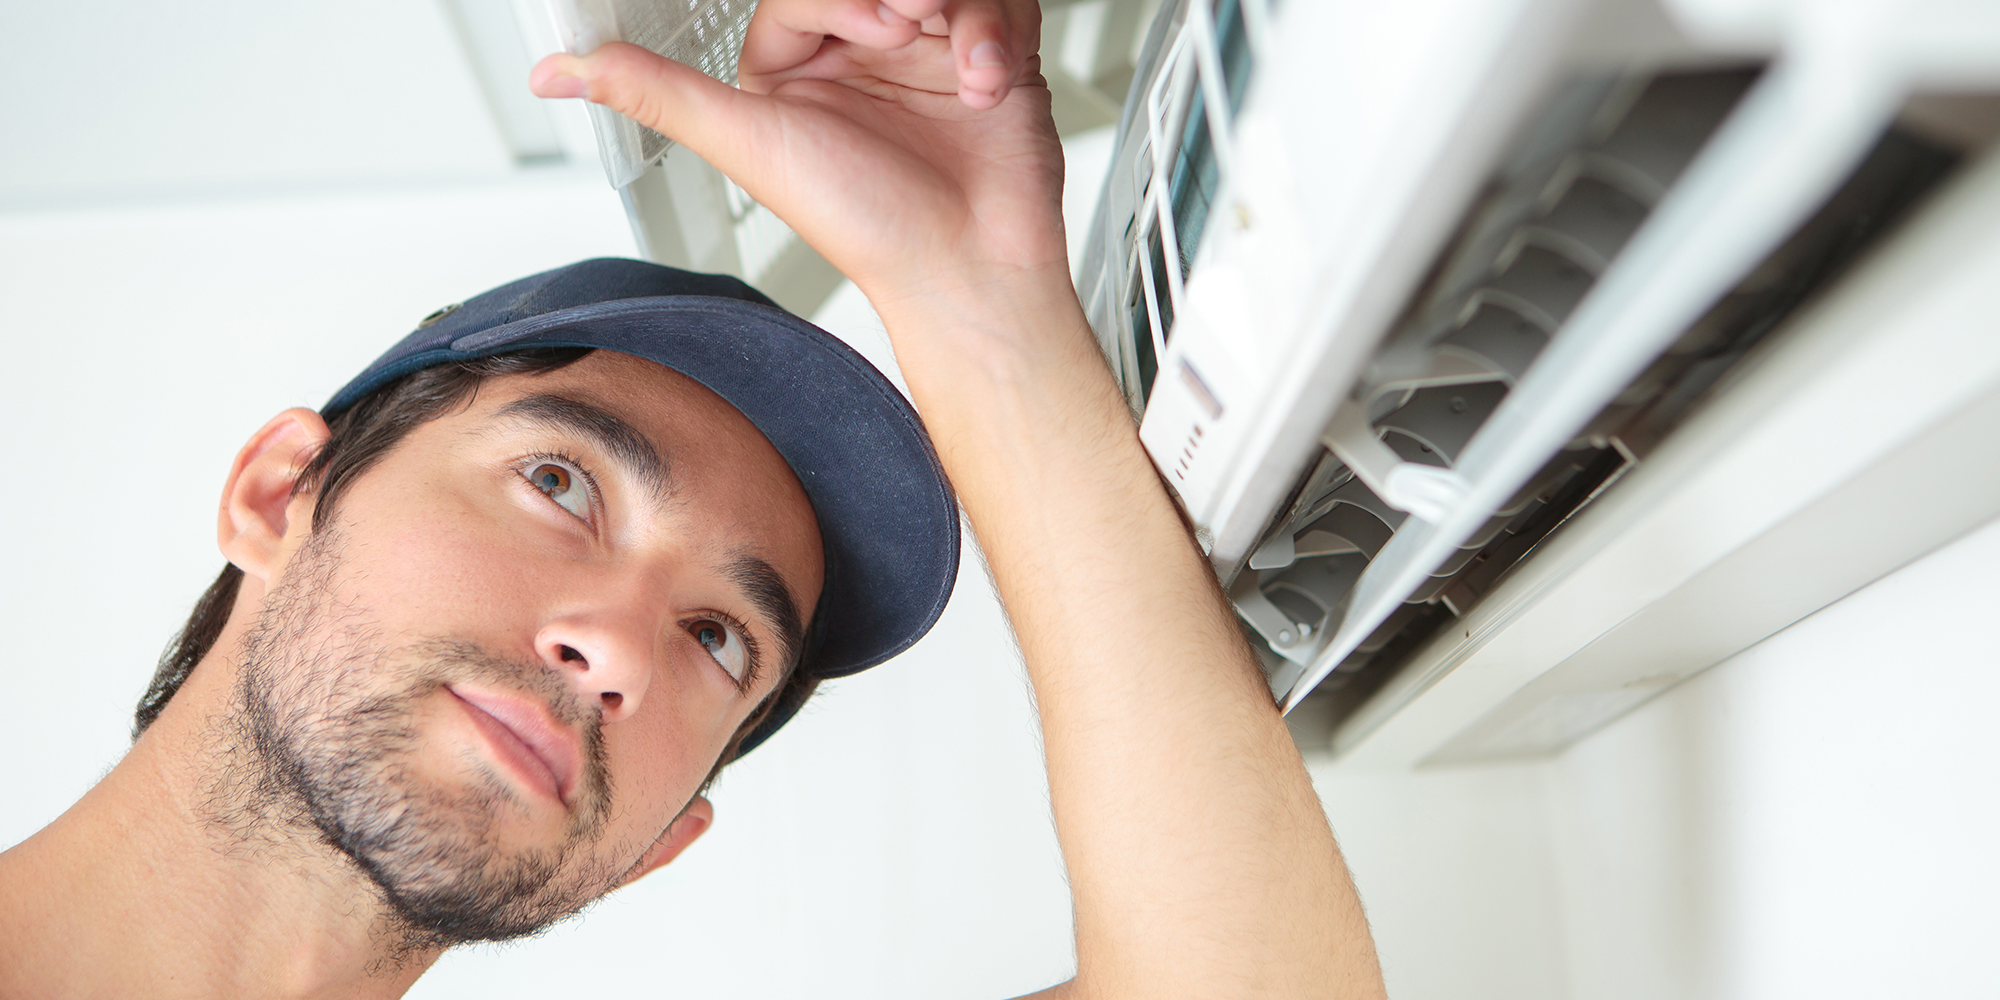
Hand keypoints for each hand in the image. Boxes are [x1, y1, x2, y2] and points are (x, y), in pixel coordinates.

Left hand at [530, 0, 1067, 320]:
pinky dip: (995, 33)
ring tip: (955, 58)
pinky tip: (985, 80)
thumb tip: (558, 73)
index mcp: (796, 71)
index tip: (872, 28)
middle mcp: (862, 58)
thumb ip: (657, 94)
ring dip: (956, 9)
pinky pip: (998, 6)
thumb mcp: (751, 145)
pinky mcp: (992, 60)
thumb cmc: (870, 226)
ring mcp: (929, 55)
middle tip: (908, 21)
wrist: (969, 268)